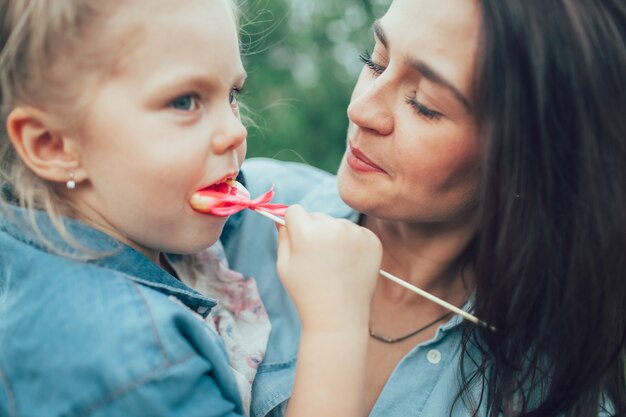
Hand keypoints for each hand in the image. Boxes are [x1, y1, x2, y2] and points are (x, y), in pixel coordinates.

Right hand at [276, 205, 381, 332]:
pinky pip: (356, 233)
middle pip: (317, 216)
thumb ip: (283, 236)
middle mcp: (333, 228)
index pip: (295, 211)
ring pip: (338, 224)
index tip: (296, 239)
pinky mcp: (372, 241)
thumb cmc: (306, 293)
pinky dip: (352, 244)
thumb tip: (283, 216)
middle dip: (314, 231)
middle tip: (317, 259)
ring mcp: (356, 234)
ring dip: (334, 237)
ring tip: (334, 265)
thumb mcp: (285, 265)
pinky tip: (348, 265)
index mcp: (308, 233)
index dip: (293, 225)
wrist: (339, 317)